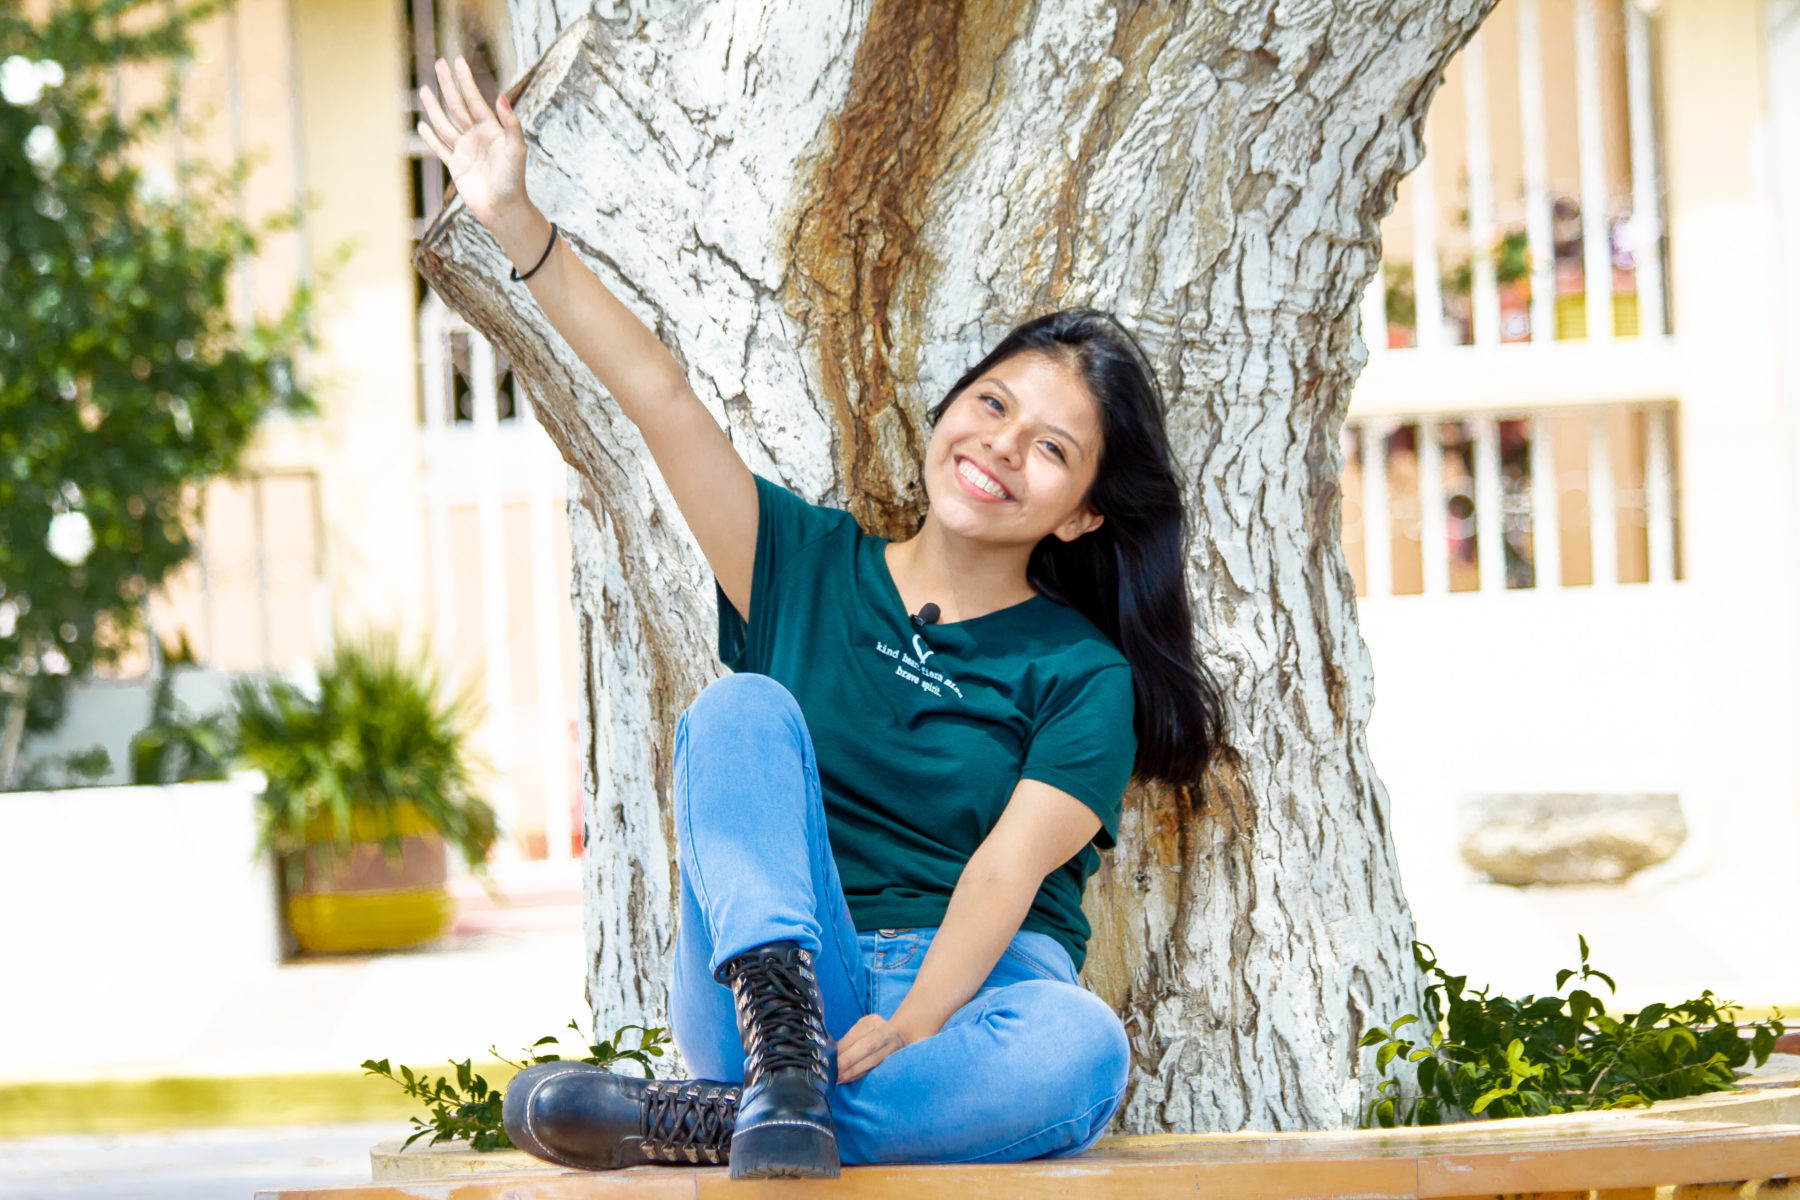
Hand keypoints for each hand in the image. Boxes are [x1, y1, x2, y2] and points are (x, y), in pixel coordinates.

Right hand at [416, 56, 529, 235]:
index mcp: (491, 130)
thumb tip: (501, 96)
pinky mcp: (456, 167)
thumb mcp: (516, 150)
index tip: (457, 61)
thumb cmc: (514, 180)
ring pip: (445, 124)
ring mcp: (465, 151)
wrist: (504, 209)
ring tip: (424, 89)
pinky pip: (440, 148)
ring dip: (434, 107)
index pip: (475, 100)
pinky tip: (422, 125)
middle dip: (448, 85)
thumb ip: (511, 123)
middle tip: (438, 63)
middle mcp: (477, 137)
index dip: (466, 81)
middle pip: (457, 106)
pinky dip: (431, 137)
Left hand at [835, 1014, 914, 1083]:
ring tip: (838, 1079)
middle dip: (848, 1061)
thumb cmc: (873, 1031)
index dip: (842, 1048)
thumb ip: (849, 1038)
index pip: (856, 1035)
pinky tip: (847, 1079)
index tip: (829, 1059)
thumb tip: (830, 1053)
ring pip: (872, 1061)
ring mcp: (892, 1047)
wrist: (900, 1035)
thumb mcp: (862, 1027)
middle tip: (833, 1072)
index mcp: (873, 1022)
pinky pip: (874, 1070)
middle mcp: (885, 1033)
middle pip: (866, 1047)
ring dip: (852, 1072)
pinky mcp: (894, 1060)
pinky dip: (859, 1075)